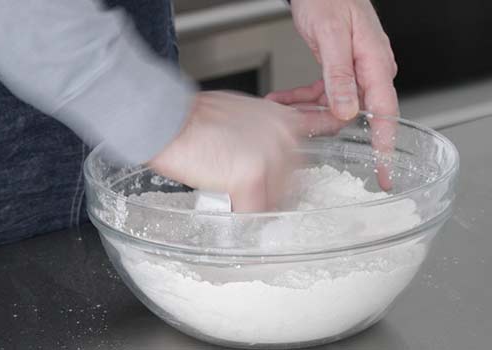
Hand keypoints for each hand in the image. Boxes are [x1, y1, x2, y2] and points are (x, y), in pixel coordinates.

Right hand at [148, 91, 342, 211]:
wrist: (167, 118)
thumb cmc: (195, 117)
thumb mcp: (243, 113)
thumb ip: (265, 135)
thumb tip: (269, 159)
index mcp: (286, 120)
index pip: (323, 132)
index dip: (318, 154)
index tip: (318, 169)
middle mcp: (286, 137)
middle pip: (292, 183)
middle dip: (270, 192)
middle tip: (244, 190)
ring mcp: (271, 159)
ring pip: (273, 201)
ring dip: (253, 204)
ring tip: (229, 192)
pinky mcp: (252, 178)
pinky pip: (252, 213)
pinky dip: (239, 217)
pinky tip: (228, 207)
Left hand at [266, 0, 397, 189]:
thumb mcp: (331, 35)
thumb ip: (340, 74)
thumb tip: (346, 109)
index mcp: (376, 63)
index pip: (386, 112)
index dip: (385, 146)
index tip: (385, 173)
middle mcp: (370, 70)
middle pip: (357, 113)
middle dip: (328, 127)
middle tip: (302, 136)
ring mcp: (356, 70)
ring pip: (335, 105)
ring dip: (308, 111)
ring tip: (282, 111)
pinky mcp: (340, 69)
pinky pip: (324, 93)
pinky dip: (303, 98)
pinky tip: (284, 99)